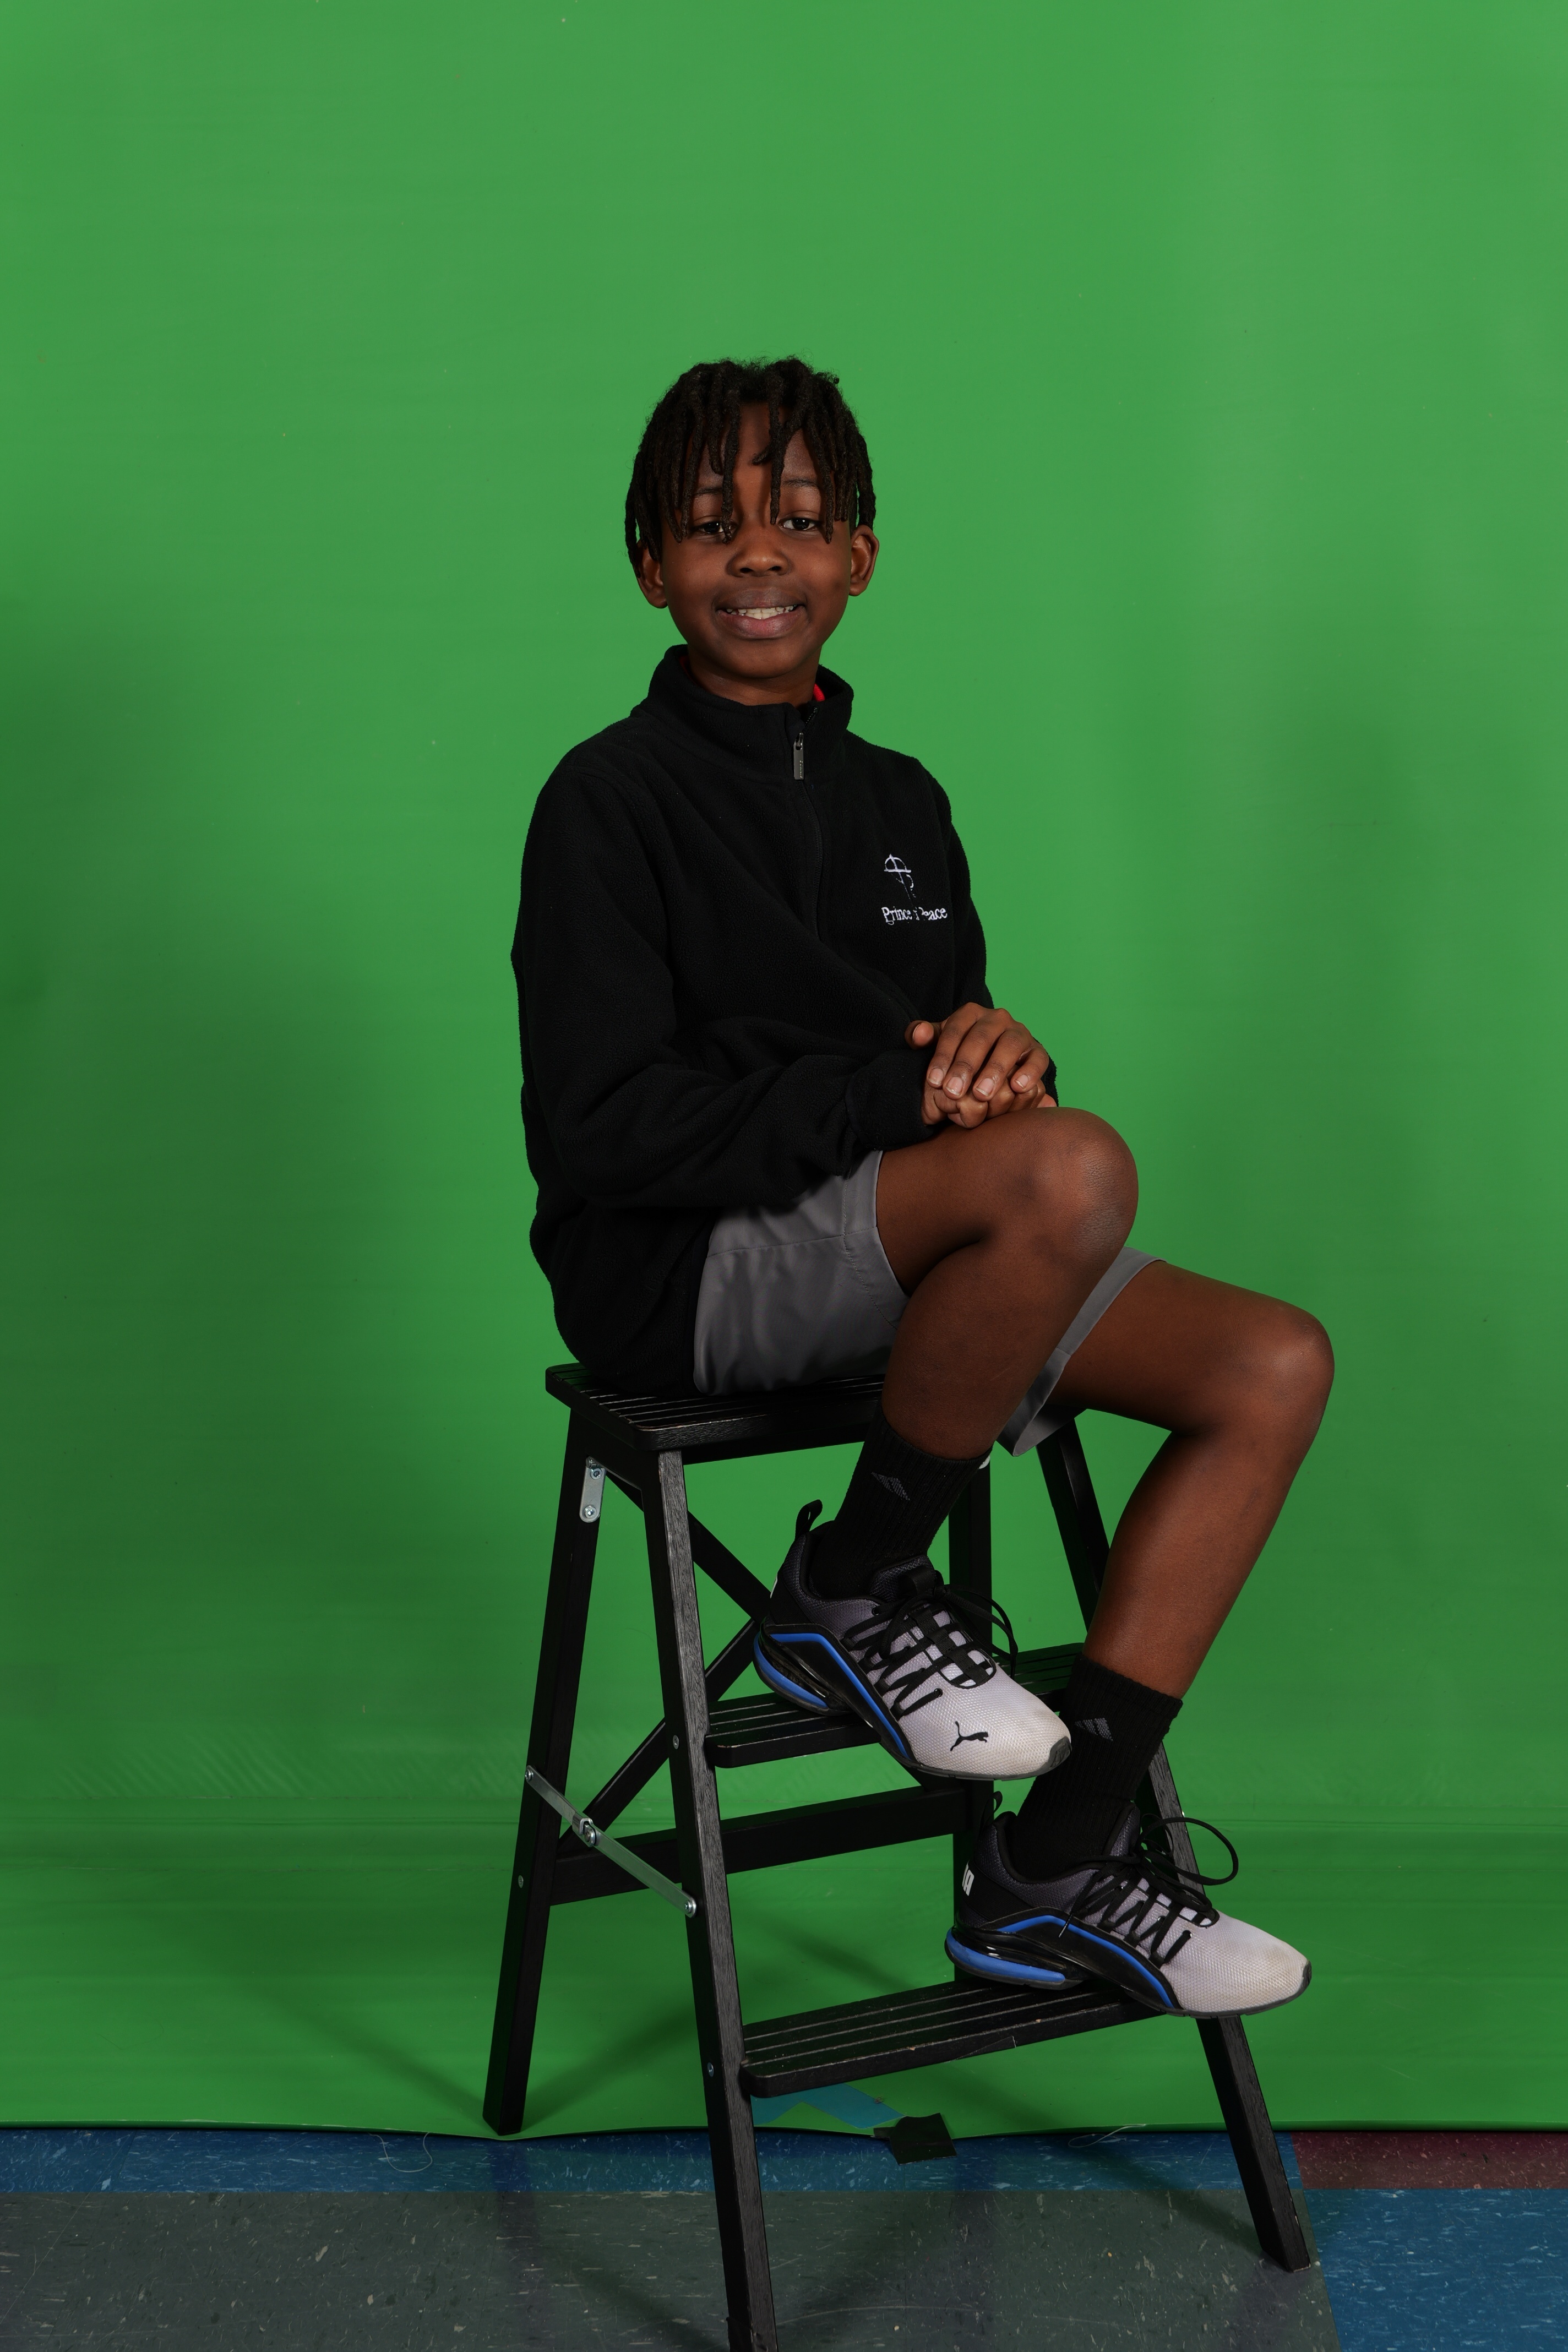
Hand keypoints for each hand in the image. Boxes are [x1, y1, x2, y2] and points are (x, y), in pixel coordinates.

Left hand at [905, 1005, 1056, 1127]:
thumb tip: (918, 1034)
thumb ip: (923, 1037)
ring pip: (1010, 1046)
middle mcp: (997, 1018)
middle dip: (966, 1066)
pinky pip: (1038, 1059)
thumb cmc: (959, 1053)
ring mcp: (1020, 1033)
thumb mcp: (939, 1043)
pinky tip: (1017, 1087)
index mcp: (971, 1013)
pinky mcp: (1037, 1051)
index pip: (955, 1030)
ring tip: (981, 1094)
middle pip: (981, 1038)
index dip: (943, 1056)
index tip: (934, 1081)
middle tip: (954, 1092)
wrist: (992, 1059)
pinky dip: (1030, 1072)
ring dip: (995, 1070)